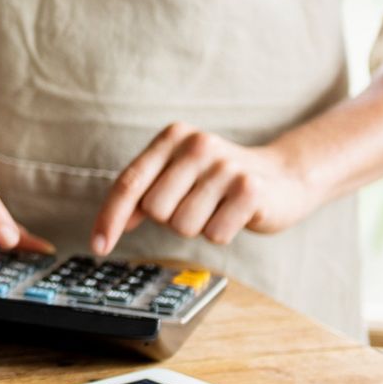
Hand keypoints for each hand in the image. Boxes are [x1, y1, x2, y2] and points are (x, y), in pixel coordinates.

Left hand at [92, 122, 318, 255]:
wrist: (284, 177)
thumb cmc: (218, 181)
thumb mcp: (178, 175)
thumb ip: (142, 193)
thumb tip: (109, 226)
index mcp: (173, 137)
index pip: (130, 182)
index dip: (110, 217)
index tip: (98, 246)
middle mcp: (197, 145)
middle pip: (156, 210)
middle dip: (171, 218)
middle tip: (197, 204)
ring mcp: (225, 166)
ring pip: (183, 226)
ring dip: (198, 227)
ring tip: (216, 207)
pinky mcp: (250, 190)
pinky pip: (214, 234)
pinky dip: (221, 233)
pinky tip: (235, 215)